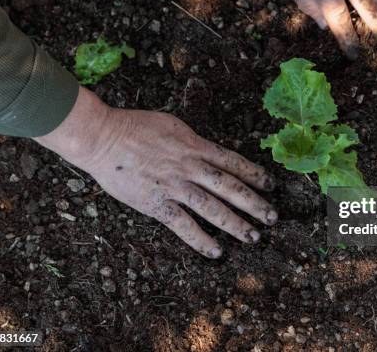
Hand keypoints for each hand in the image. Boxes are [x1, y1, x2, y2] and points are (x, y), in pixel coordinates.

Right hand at [35, 87, 277, 257]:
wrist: (103, 137)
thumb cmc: (135, 127)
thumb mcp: (172, 125)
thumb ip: (193, 141)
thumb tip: (209, 151)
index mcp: (195, 146)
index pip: (233, 162)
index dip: (254, 174)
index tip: (270, 185)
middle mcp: (190, 167)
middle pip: (230, 187)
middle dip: (254, 203)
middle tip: (272, 217)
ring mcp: (174, 186)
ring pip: (212, 207)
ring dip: (235, 223)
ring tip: (253, 237)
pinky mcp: (156, 203)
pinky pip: (183, 225)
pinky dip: (201, 239)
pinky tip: (216, 251)